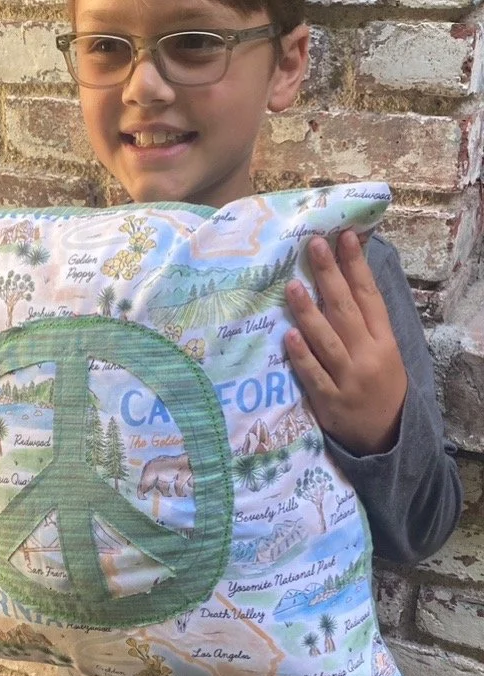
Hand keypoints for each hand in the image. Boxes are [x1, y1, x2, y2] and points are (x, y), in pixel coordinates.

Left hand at [284, 231, 406, 456]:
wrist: (387, 439)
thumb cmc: (379, 385)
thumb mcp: (384, 353)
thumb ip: (364, 322)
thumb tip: (343, 278)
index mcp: (384, 342)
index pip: (370, 298)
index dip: (357, 267)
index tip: (344, 236)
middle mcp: (368, 357)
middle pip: (347, 311)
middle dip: (331, 276)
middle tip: (314, 245)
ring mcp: (349, 380)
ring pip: (327, 341)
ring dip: (308, 313)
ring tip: (292, 286)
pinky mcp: (330, 401)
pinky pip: (314, 375)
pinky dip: (302, 356)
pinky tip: (288, 336)